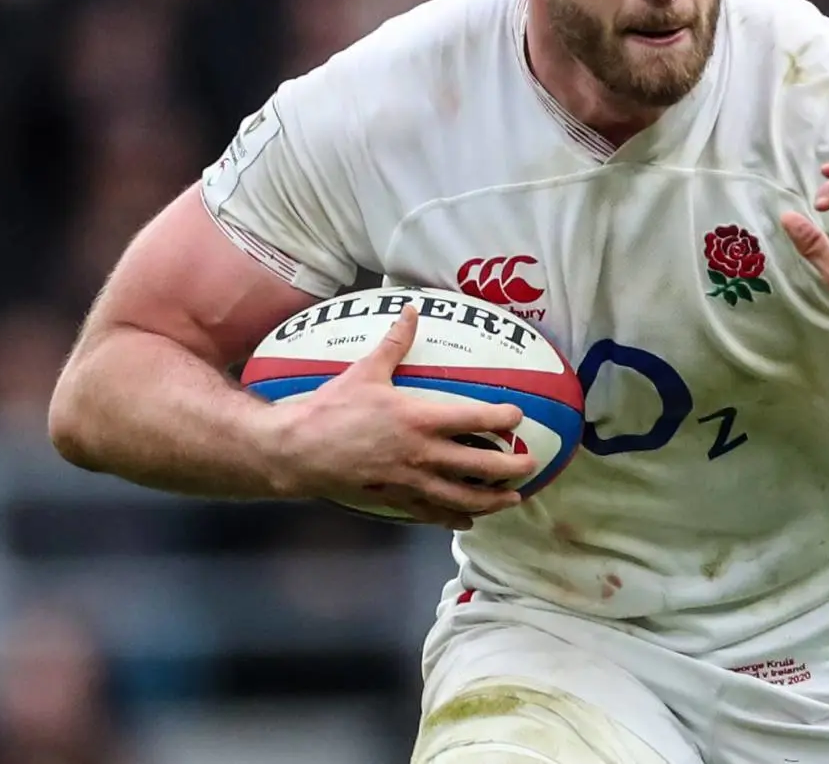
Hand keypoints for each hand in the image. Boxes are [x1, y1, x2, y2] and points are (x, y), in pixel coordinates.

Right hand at [259, 307, 534, 528]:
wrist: (298, 449)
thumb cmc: (333, 407)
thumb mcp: (366, 370)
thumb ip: (395, 342)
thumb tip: (411, 309)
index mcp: (420, 417)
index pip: (476, 418)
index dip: (504, 419)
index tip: (518, 416)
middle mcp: (423, 453)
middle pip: (480, 464)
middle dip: (511, 467)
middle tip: (530, 464)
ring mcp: (410, 481)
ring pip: (462, 497)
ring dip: (492, 500)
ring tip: (513, 499)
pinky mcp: (394, 499)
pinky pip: (431, 513)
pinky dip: (453, 518)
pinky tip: (468, 521)